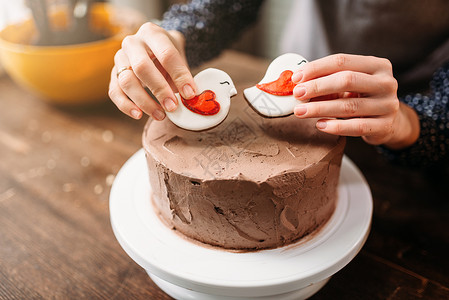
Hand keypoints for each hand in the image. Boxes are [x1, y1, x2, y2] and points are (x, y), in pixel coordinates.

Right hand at [108, 22, 195, 119]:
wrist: (153, 47)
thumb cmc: (168, 54)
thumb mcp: (178, 56)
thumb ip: (183, 75)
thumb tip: (189, 97)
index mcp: (152, 33)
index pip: (166, 54)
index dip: (179, 76)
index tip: (189, 94)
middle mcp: (132, 43)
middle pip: (142, 67)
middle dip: (159, 89)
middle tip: (172, 106)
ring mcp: (119, 57)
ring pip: (126, 81)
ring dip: (144, 101)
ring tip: (160, 115)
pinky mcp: (113, 74)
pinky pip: (114, 91)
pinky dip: (126, 105)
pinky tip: (139, 115)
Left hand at [292, 54, 419, 148]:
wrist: (388, 122)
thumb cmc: (361, 98)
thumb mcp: (349, 84)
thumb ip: (327, 79)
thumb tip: (296, 81)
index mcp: (377, 65)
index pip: (342, 61)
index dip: (316, 68)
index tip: (296, 78)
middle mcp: (386, 82)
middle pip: (347, 80)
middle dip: (317, 87)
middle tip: (297, 94)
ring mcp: (388, 105)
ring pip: (349, 106)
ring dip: (320, 109)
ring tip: (300, 111)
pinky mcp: (385, 126)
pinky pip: (357, 127)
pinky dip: (336, 126)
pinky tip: (320, 125)